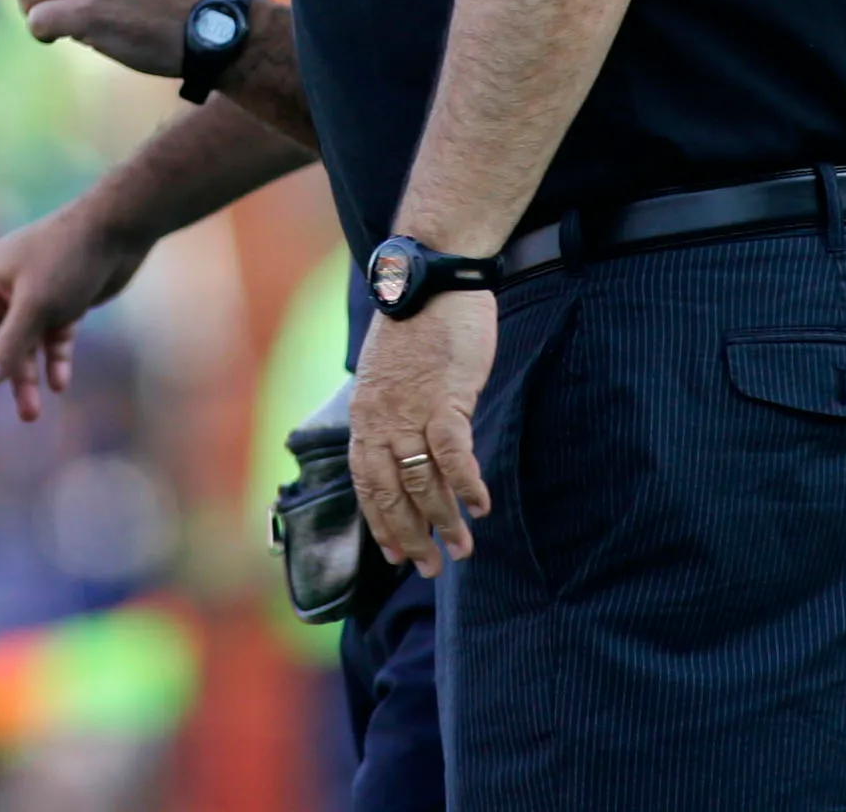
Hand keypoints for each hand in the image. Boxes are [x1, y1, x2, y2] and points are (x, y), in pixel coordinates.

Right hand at [0, 200, 149, 423]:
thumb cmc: (68, 260)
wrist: (119, 228)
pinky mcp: (66, 300)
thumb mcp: (36, 307)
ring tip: (30, 414)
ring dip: (28, 377)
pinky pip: (54, 337)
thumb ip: (8, 347)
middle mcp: (7, 287)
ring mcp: (37, 293)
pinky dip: (55, 358)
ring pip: (27, 344)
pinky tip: (59, 382)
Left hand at [349, 291, 496, 577]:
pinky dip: (465, 483)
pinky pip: (452, 452)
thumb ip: (396, 415)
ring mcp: (410, 409)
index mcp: (365, 415)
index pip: (365, 483)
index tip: (395, 555)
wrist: (431, 278)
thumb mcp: (392, 376)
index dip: (380, 522)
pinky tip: (480, 505)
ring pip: (421, 481)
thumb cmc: (418, 327)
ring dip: (443, 520)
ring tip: (464, 548)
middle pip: (390, 492)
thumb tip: (411, 451)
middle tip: (432, 568)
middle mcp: (380, 418)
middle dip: (410, 536)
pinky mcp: (444, 396)